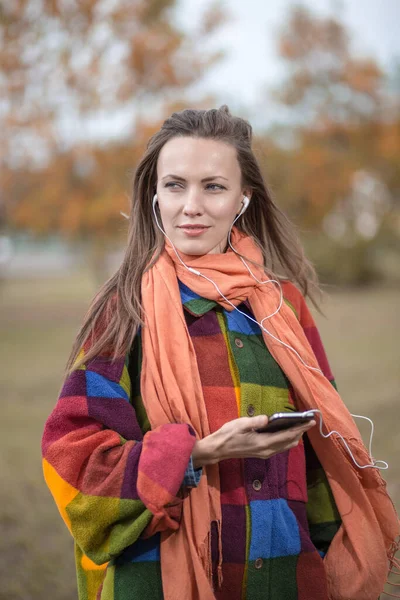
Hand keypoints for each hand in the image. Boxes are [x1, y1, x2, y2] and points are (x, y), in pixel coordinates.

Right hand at [192, 415, 315, 468]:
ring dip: (295, 437)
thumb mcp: (240, 424)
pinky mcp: (262, 453)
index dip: (300, 428)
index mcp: (263, 443)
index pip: (287, 435)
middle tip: (307, 422)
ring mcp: (265, 453)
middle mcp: (267, 450)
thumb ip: (255, 422)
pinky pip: (280, 447)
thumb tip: (268, 418)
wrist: (219, 449)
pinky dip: (287, 440)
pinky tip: (287, 432)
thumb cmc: (228, 435)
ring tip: (300, 426)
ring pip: (286, 446)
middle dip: (300, 432)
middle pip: (290, 442)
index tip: (310, 422)